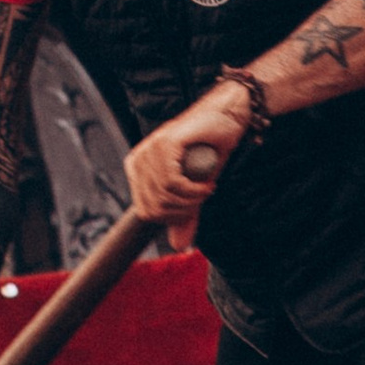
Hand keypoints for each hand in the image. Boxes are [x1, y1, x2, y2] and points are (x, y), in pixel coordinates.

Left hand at [126, 87, 249, 247]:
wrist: (226, 119)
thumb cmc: (208, 150)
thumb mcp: (194, 189)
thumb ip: (184, 215)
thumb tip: (178, 245)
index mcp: (137, 169)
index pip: (146, 212)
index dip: (172, 217)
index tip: (193, 206)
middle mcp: (139, 158)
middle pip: (155, 207)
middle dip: (183, 210)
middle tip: (202, 197)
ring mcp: (150, 149)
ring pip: (164, 196)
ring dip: (191, 199)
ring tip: (205, 188)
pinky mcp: (165, 143)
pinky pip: (173, 182)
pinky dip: (193, 189)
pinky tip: (206, 183)